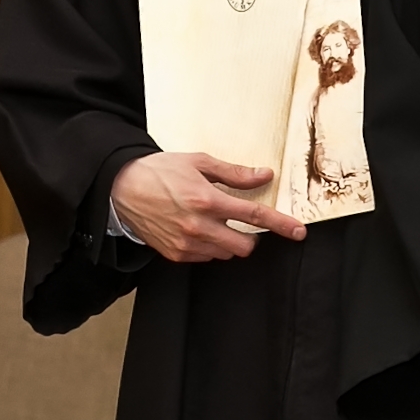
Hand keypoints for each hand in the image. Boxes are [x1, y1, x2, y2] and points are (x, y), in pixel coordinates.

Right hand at [110, 152, 306, 261]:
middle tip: (241, 222)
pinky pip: (206, 257)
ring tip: (212, 221)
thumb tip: (264, 175)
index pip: (253, 215)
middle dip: (251, 237)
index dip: (280, 224)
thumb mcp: (198, 162)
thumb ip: (234, 172)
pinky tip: (197, 229)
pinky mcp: (176, 254)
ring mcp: (186, 244)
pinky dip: (210, 246)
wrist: (121, 189)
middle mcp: (198, 226)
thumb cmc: (160, 171)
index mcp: (207, 199)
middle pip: (245, 245)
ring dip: (229, 241)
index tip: (298, 231)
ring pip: (226, 253)